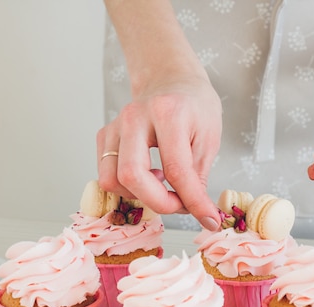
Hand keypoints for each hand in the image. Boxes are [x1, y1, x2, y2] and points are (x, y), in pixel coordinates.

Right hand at [96, 73, 222, 230]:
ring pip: (111, 179)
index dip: (192, 202)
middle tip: (179, 204)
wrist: (172, 79)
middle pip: (131, 175)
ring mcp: (115, 125)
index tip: (208, 219)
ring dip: (139, 195)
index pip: (176, 170)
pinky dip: (127, 186)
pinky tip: (149, 174)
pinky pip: (105, 174)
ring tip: (162, 184)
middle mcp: (135, 117)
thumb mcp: (209, 138)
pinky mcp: (105, 135)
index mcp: (168, 113)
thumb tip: (201, 215)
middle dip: (158, 202)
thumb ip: (198, 177)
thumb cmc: (195, 106)